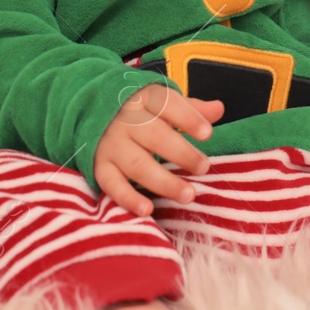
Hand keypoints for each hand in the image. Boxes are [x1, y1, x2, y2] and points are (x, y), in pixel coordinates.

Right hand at [92, 83, 224, 217]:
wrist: (90, 112)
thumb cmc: (140, 111)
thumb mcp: (163, 103)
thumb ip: (190, 109)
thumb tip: (218, 109)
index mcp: (144, 100)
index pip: (167, 105)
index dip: (188, 118)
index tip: (207, 133)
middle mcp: (126, 121)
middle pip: (154, 136)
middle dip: (181, 153)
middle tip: (204, 167)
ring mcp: (111, 145)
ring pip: (137, 164)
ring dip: (164, 182)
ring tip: (188, 194)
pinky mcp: (100, 166)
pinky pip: (111, 184)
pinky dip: (128, 198)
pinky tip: (147, 209)